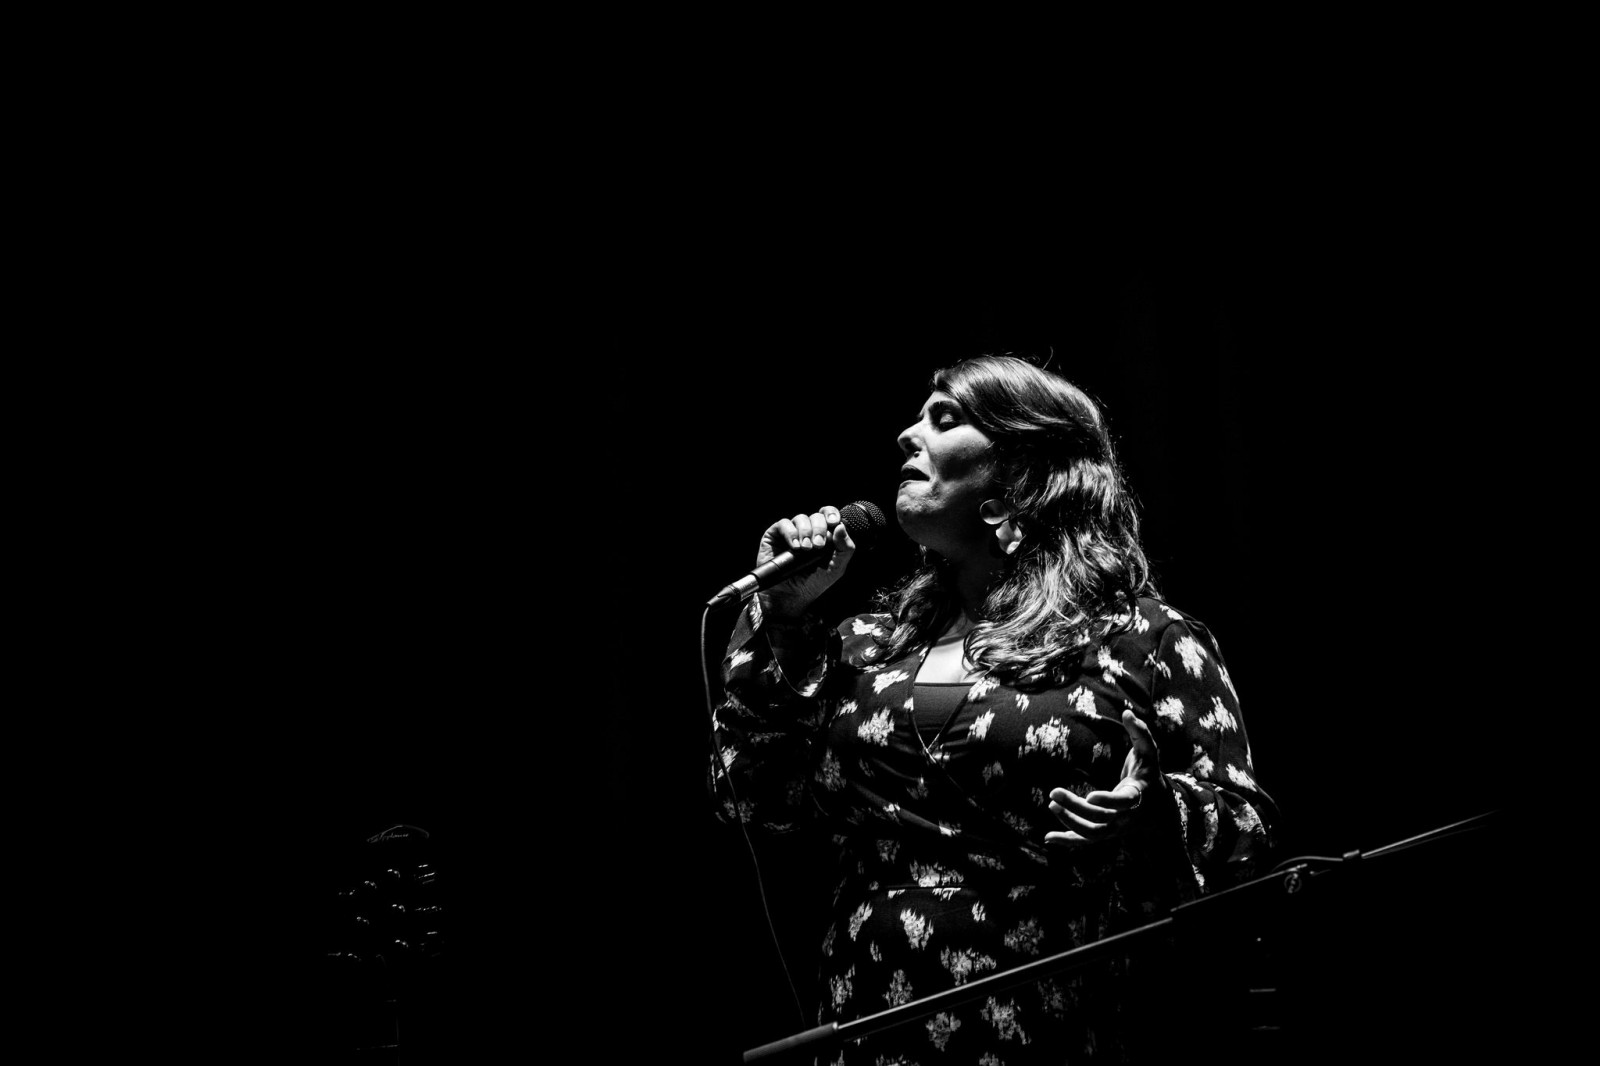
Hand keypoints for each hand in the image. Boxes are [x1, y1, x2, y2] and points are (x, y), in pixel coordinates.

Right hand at [756, 505, 857, 617]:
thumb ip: (845, 548)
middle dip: (819, 529)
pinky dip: (790, 533)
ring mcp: (792, 532)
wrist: (793, 595)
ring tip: (805, 549)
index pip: (829, 515)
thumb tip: (841, 526)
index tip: (833, 522)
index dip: (831, 514)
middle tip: (818, 546)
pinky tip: (795, 547)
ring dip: (805, 532)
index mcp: (825, 535)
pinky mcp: (775, 535)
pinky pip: (783, 524)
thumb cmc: (815, 582)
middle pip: (816, 516)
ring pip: (801, 518)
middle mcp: (809, 531)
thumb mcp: (837, 568)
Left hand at [1044, 710, 1162, 847]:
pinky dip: (1068, 841)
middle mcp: (1126, 816)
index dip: (1109, 800)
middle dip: (1077, 808)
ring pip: (1093, 833)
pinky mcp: (1106, 833)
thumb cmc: (1148, 774)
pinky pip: (1086, 842)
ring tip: (1052, 804)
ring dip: (1070, 822)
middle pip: (1101, 818)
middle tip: (1054, 792)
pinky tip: (1048, 838)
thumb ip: (1141, 732)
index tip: (1091, 796)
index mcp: (1137, 795)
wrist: (1159, 809)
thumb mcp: (1149, 753)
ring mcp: (1116, 828)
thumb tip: (1128, 712)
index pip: (1124, 802)